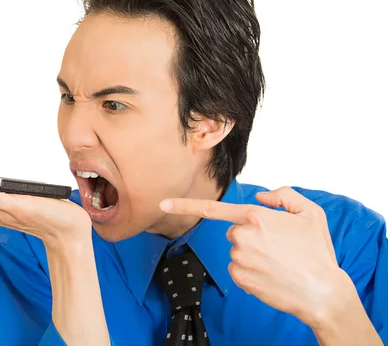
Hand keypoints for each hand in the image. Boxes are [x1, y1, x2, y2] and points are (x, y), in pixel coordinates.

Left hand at [160, 186, 347, 326]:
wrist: (324, 292)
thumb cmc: (318, 253)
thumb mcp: (311, 213)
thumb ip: (284, 195)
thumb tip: (261, 196)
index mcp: (255, 216)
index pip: (213, 208)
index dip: (185, 205)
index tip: (163, 204)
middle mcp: (243, 236)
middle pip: (233, 232)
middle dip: (250, 237)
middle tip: (278, 248)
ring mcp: (240, 259)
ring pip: (237, 252)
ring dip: (252, 256)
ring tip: (278, 263)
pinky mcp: (240, 279)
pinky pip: (238, 271)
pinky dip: (251, 273)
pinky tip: (271, 275)